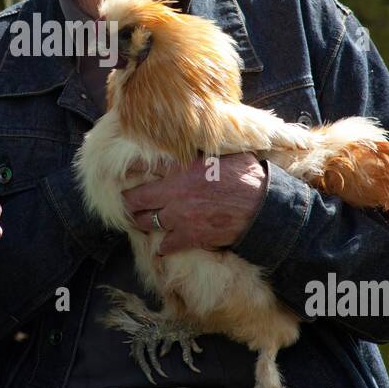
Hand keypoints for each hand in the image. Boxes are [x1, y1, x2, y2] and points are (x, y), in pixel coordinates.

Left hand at [122, 153, 266, 255]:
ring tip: (141, 220)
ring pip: (146, 222)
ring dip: (143, 221)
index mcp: (179, 168)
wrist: (261, 206)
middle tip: (130, 202)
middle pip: (135, 200)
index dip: (132, 169)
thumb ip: (199, 152)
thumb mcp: (220, 154)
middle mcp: (173, 193)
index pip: (142, 166)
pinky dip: (163, 246)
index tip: (127, 170)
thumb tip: (191, 141)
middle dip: (130, 201)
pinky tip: (162, 245)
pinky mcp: (190, 237)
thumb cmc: (245, 176)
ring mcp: (179, 217)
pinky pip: (166, 245)